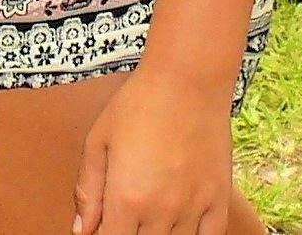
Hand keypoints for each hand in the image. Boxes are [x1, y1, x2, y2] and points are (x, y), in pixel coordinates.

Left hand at [74, 64, 240, 234]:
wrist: (187, 81)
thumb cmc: (137, 105)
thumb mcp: (98, 141)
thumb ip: (88, 190)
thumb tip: (82, 230)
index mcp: (126, 198)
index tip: (104, 225)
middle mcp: (161, 211)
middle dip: (130, 234)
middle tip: (126, 216)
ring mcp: (193, 207)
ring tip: (149, 218)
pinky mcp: (219, 199)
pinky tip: (181, 227)